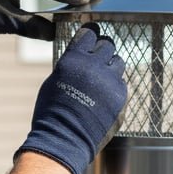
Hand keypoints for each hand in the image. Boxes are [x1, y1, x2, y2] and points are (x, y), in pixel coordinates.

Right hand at [16, 24, 126, 173]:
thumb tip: (80, 57)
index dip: (90, 34)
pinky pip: (121, 83)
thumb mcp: (54, 81)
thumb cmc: (51, 112)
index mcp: (73, 59)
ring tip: (101, 77)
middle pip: (107, 45)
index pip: (89, 34)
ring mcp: (109, 82)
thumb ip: (70, 65)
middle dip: (102, 50)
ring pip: (118, 62)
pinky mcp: (120, 97)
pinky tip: (104, 95)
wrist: (64, 140)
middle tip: (97, 57)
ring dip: (110, 66)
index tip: (91, 35)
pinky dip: (114, 85)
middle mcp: (94, 66)